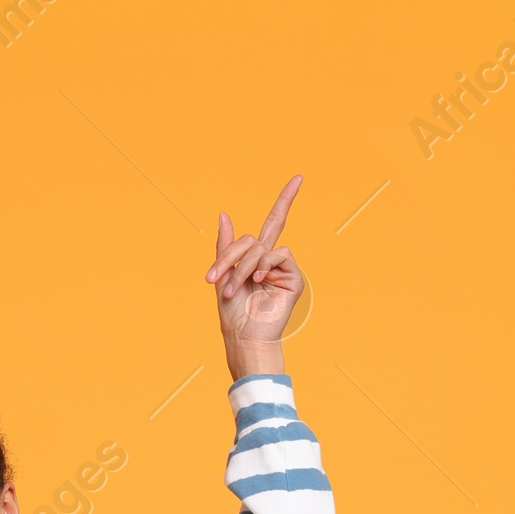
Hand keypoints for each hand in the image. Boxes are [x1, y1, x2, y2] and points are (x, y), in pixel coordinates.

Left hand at [206, 178, 304, 380]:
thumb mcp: (222, 275)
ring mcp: (284, 270)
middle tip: (214, 279)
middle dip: (231, 257)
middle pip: (254, 239)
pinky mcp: (294, 279)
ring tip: (236, 290)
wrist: (243, 336)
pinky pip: (279, 256)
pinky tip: (259, 282)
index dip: (286, 200)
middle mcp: (272, 261)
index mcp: (257, 258)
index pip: (274, 223)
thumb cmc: (232, 313)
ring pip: (262, 248)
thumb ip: (226, 246)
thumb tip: (224, 214)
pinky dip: (264, 266)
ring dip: (243, 268)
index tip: (299, 177)